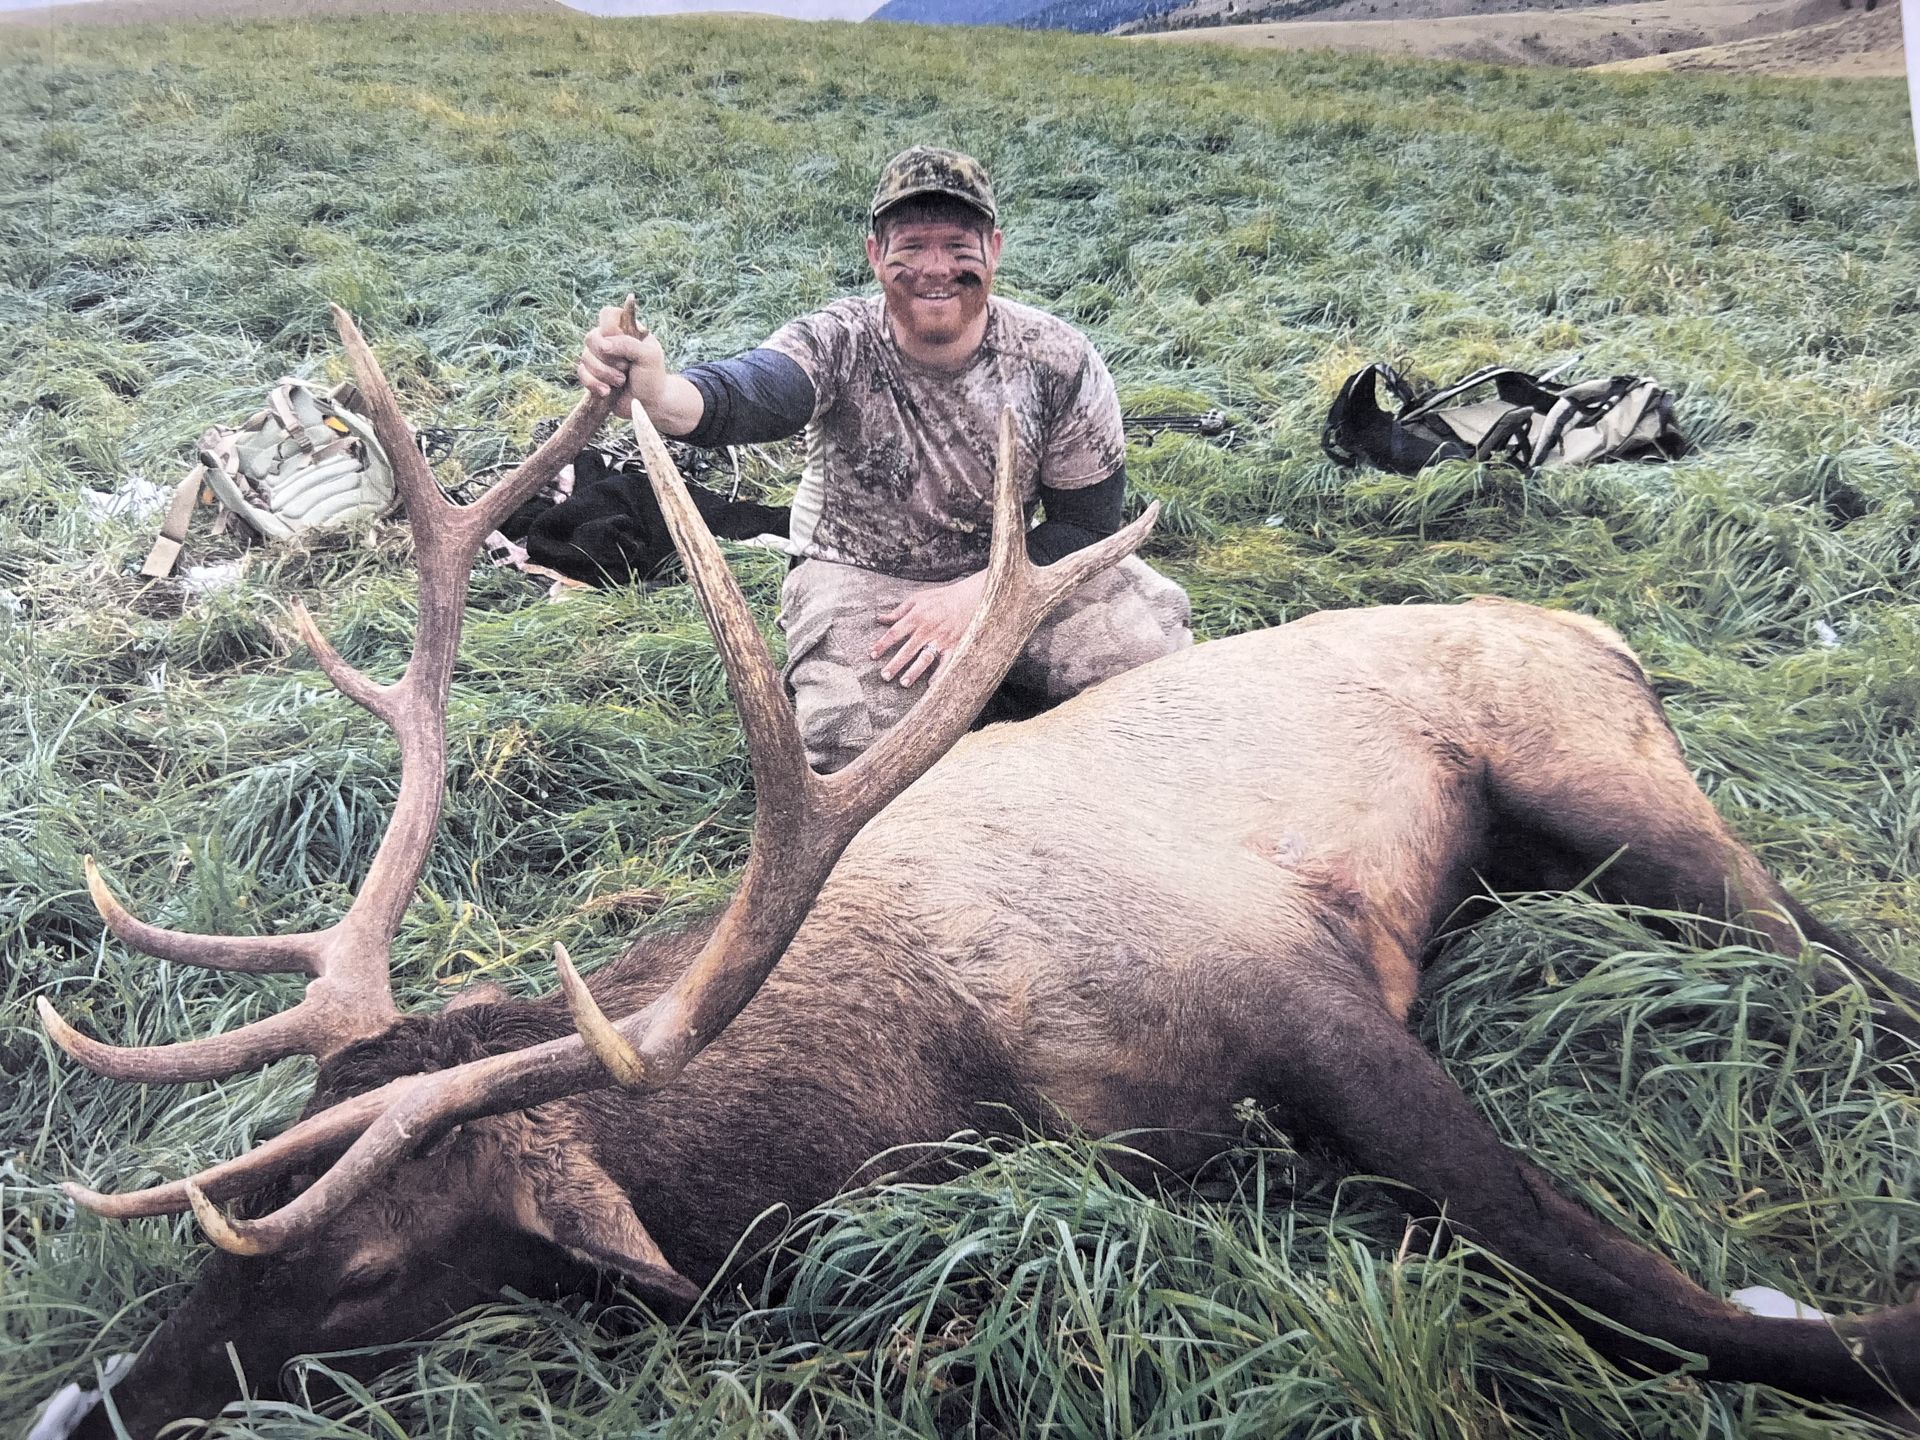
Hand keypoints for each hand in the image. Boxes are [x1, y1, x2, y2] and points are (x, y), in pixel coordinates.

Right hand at [577, 302, 666, 418]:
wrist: (649, 404)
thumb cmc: (653, 377)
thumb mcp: (649, 356)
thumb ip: (628, 344)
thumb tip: (604, 345)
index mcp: (625, 330)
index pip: (607, 314)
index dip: (610, 328)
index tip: (621, 342)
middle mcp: (609, 341)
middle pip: (591, 337)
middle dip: (606, 357)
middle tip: (625, 368)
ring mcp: (599, 358)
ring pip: (585, 357)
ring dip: (603, 373)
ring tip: (620, 382)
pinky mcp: (592, 375)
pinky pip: (581, 373)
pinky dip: (593, 383)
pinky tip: (606, 392)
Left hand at [871, 571, 986, 686]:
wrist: (970, 598)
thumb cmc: (941, 598)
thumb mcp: (918, 599)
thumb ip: (898, 611)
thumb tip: (880, 618)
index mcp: (916, 617)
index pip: (895, 633)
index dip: (882, 644)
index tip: (872, 655)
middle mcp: (927, 630)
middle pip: (908, 649)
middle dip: (895, 663)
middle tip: (884, 676)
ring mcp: (941, 639)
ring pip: (925, 658)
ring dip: (914, 671)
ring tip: (903, 683)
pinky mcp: (954, 645)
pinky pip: (946, 662)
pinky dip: (940, 674)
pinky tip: (931, 684)